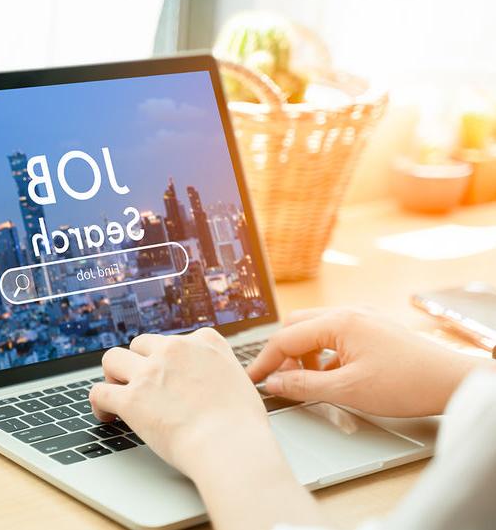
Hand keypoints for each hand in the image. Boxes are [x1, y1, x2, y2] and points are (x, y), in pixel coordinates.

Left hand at [89, 327, 266, 477]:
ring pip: (112, 358)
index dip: (168, 357)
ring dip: (113, 375)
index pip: (177, 339)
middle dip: (138, 363)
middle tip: (140, 384)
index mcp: (205, 343)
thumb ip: (222, 372)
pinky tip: (105, 414)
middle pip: (141, 344)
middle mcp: (175, 350)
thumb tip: (216, 380)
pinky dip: (99, 403)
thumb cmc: (242, 425)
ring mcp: (150, 372)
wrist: (229, 446)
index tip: (167, 372)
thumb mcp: (242, 382)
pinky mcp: (131, 398)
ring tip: (117, 391)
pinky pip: (99, 392)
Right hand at [248, 307, 484, 416]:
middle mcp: (347, 312)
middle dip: (283, 353)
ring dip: (303, 353)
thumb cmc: (406, 383)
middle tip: (280, 380)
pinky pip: (334, 334)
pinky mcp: (372, 327)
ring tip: (308, 381)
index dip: (265, 361)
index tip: (252, 380)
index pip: (285, 338)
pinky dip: (323, 353)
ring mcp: (361, 317)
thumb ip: (304, 385)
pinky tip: (332, 375)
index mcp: (338, 321)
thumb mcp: (348, 390)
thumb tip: (274, 383)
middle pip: (296, 326)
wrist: (451, 381)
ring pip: (315, 329)